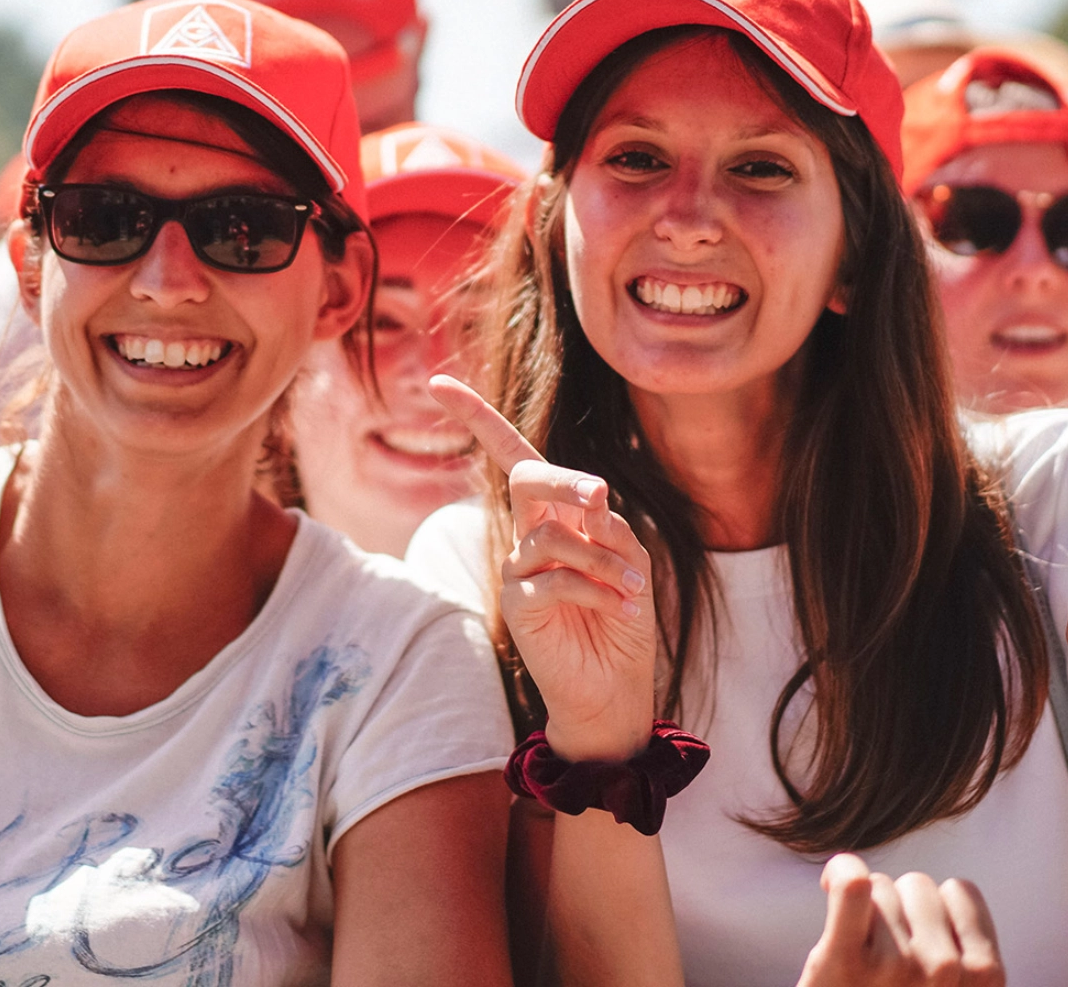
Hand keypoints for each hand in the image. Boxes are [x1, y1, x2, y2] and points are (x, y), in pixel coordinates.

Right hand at [428, 375, 656, 762]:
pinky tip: (620, 606)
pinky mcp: (518, 602)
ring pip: (552, 534)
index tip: (437, 382)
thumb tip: (592, 498)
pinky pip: (554, 576)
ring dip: (601, 557)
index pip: (510, 453)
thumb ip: (606, 526)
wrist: (615, 686)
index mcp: (554, 512)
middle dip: (564, 479)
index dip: (476, 416)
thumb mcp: (628, 560)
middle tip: (600, 496)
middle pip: (525, 476)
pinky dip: (597, 586)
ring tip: (630, 589)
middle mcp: (529, 532)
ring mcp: (518, 568)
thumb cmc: (622, 617)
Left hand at [796, 854, 1002, 985]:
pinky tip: (830, 883)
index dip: (934, 908)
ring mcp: (895, 967)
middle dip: (900, 908)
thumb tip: (943, 888)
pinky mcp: (843, 963)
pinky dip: (842, 876)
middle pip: (917, 885)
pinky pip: (853, 891)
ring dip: (867, 913)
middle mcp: (946, 972)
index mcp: (986, 978)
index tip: (916, 936)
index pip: (960, 892)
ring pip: (880, 886)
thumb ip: (963, 952)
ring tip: (862, 962)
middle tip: (883, 959)